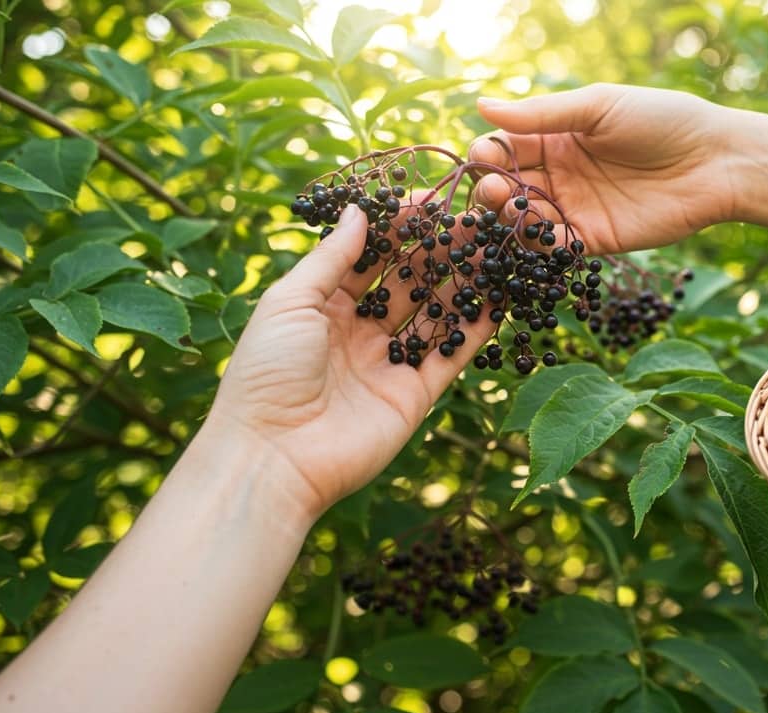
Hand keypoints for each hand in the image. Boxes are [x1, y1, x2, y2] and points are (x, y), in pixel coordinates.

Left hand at [204, 205, 494, 521]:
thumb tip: (360, 210)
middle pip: (408, 281)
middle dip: (439, 249)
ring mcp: (390, 363)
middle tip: (472, 218)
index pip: (370, 256)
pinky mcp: (416, 394)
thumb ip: (331, 257)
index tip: (430, 199)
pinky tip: (500, 297)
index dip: (398, 227)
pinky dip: (476, 328)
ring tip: (494, 247)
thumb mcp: (290, 302)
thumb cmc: (267, 372)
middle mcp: (359, 331)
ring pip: (435, 313)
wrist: (274, 457)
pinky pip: (452, 355)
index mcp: (323, 305)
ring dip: (464, 281)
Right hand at [468, 84, 733, 253]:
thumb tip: (481, 105)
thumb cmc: (660, 120)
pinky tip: (533, 238)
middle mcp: (559, 174)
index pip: (505, 148)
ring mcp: (575, 209)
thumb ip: (543, 113)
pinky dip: (538, 247)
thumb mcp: (598, 106)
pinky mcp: (593, 240)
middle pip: (508, 187)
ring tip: (509, 209)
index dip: (488, 154)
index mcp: (556, 138)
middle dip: (492, 189)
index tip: (480, 157)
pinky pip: (555, 248)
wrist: (713, 161)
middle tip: (495, 190)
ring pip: (525, 220)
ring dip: (509, 218)